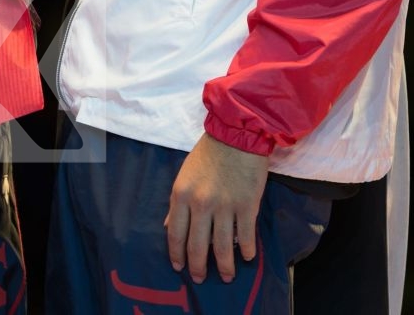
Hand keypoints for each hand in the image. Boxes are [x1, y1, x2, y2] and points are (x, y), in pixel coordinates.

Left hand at [164, 135, 269, 283]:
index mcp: (181, 195)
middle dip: (198, 267)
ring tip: (227, 276)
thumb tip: (167, 227)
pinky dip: (246, 251)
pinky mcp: (247, 206)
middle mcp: (200, 204)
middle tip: (200, 279)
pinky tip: (246, 258)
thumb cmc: (209, 154)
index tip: (179, 267)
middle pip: (197, 247)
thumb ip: (176, 203)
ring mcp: (225, 207)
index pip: (175, 234)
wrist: (237, 134)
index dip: (177, 255)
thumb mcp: (184, 175)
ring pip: (222, 248)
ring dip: (224, 266)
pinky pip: (246, 237)